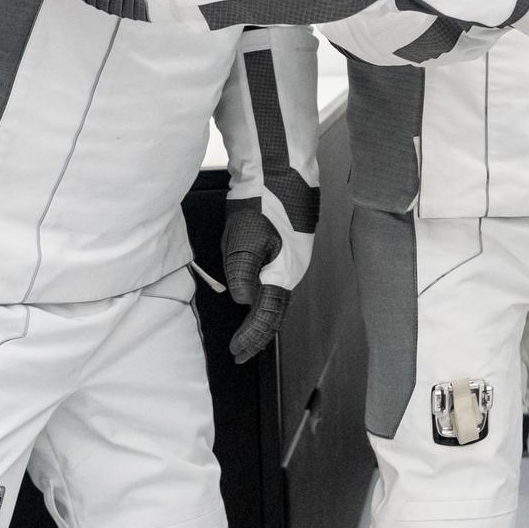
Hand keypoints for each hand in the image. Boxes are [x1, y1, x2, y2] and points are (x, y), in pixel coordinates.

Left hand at [222, 200, 292, 362]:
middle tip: (242, 353)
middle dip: (259, 336)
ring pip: (278, 299)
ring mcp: (291, 260)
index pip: (266, 316)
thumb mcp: (244, 241)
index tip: (236, 352)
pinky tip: (257, 301)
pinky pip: (277, 285)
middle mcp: (292, 271)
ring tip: (249, 336)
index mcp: (283, 273)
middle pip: (276, 313)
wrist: (281, 174)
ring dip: (262, 320)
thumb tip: (244, 301)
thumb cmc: (264, 205)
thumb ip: (243, 274)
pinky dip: (266, 302)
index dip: (251, 337)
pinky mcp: (287, 249)